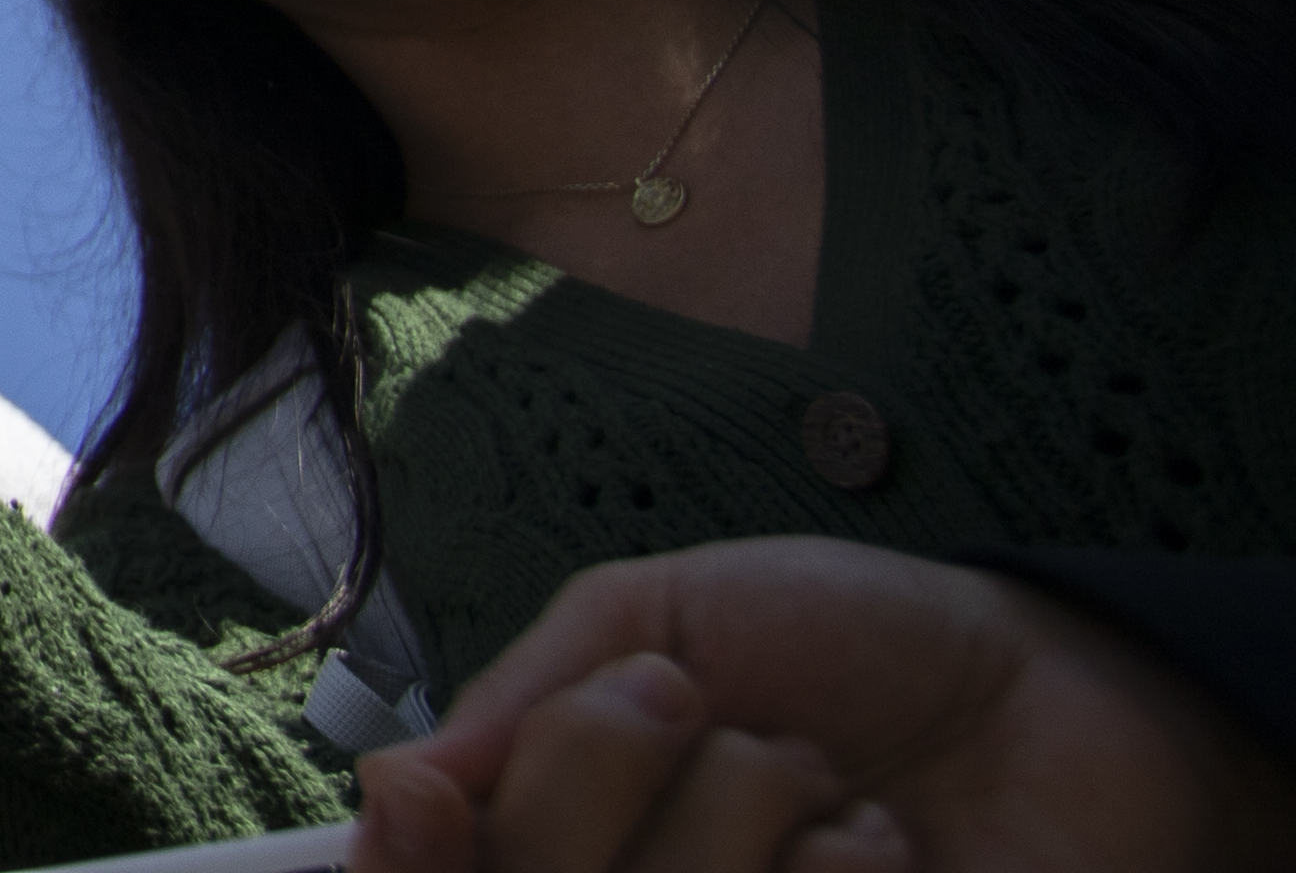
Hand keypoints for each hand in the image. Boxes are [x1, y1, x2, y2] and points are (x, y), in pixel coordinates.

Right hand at [354, 543, 1295, 872]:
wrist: (1059, 701)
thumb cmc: (857, 641)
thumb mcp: (662, 613)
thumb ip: (531, 690)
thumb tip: (402, 782)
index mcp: (565, 812)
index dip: (404, 857)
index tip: (422, 803)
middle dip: (615, 762)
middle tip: (707, 714)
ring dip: (753, 809)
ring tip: (829, 784)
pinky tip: (890, 853)